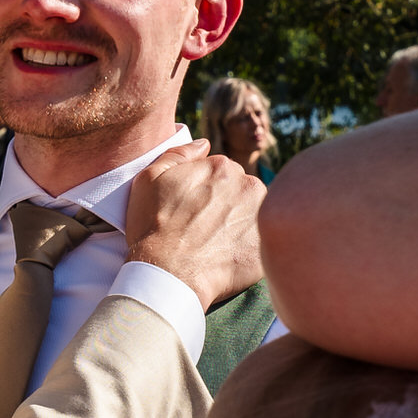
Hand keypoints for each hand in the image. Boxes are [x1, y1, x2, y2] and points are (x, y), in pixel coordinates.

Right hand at [125, 140, 264, 308]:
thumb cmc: (153, 226)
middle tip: (205, 227)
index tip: (195, 208)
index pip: (223, 172)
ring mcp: (261, 217)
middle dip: (228, 204)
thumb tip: (204, 144)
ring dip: (241, 224)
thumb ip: (179, 153)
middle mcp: (248, 186)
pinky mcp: (267, 247)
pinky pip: (261, 243)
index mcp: (223, 167)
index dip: (207, 190)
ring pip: (254, 214)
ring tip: (216, 243)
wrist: (167, 274)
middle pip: (242, 191)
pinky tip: (227, 258)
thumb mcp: (150, 178)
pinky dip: (248, 248)